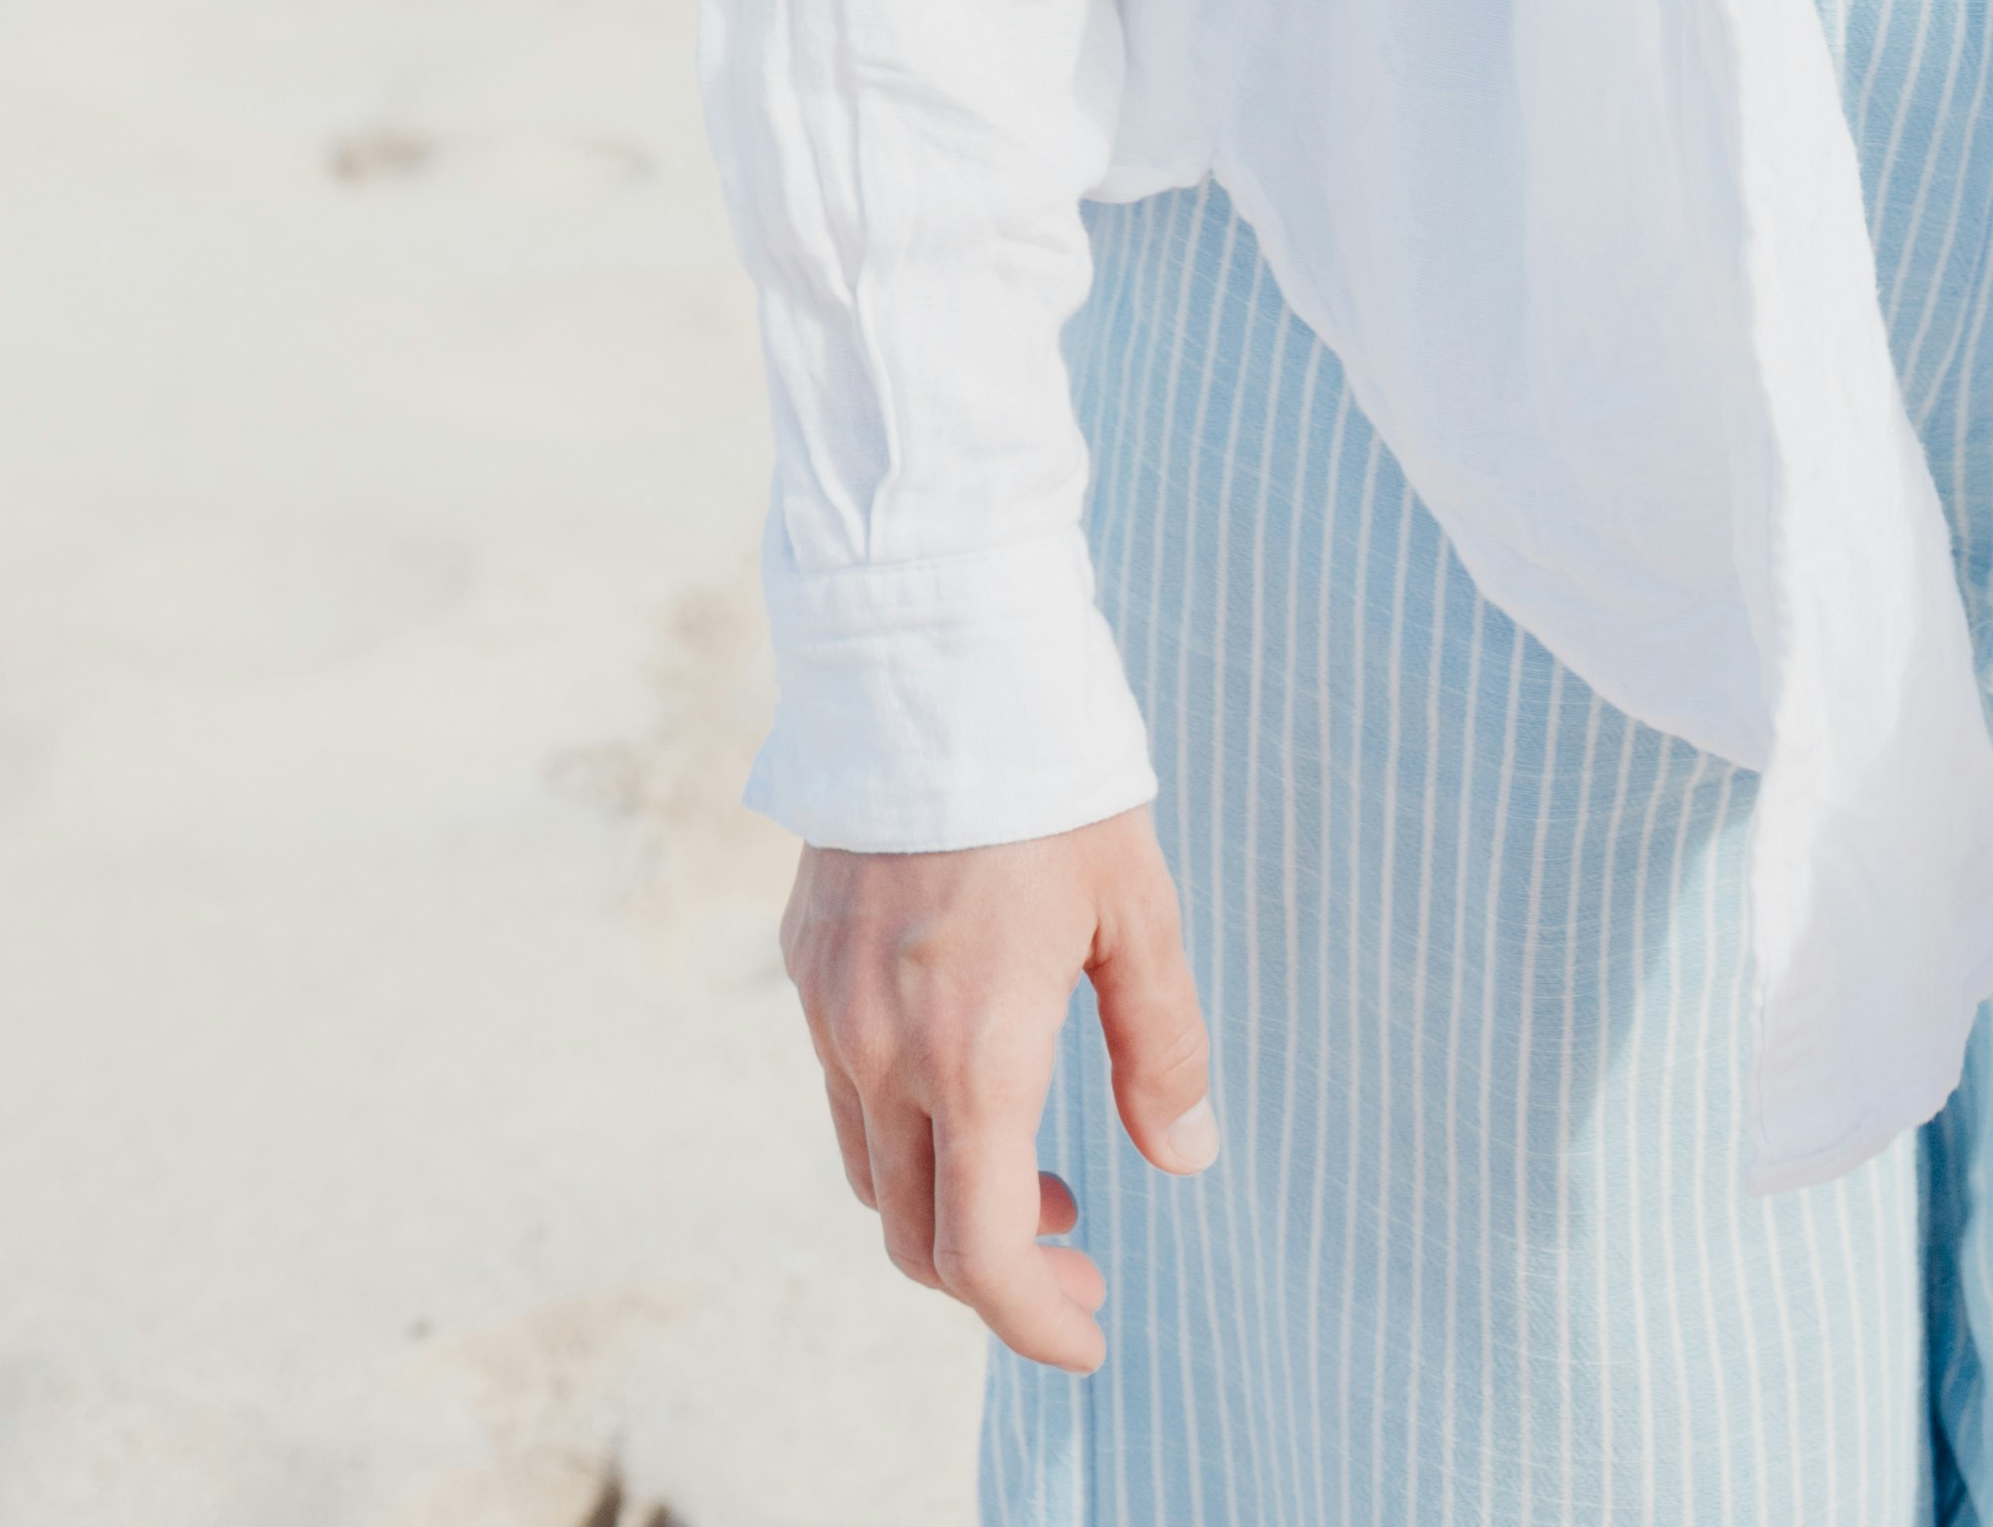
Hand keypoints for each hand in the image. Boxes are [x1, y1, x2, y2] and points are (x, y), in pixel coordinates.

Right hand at [782, 816, 1217, 1367]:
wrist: (931, 660)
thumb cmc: (1052, 779)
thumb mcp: (1137, 908)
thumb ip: (1163, 1045)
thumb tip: (1186, 1158)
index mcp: (970, 1053)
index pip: (979, 1255)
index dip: (1035, 1323)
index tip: (1090, 1333)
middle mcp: (881, 1052)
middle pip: (914, 1237)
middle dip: (997, 1278)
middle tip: (1080, 1251)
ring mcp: (828, 1010)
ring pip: (871, 1172)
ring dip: (944, 1206)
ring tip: (1033, 1173)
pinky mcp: (806, 964)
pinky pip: (845, 1093)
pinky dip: (905, 1131)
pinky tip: (968, 1078)